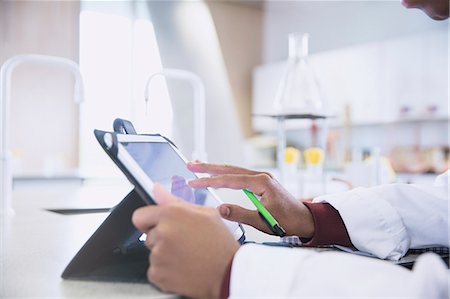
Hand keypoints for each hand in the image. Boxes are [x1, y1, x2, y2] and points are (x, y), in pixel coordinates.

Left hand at [132, 184, 238, 297]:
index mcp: (172, 214)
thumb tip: (157, 190)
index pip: (140, 216)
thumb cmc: (221, 244)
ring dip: (165, 255)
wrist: (229, 273)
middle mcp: (162, 233)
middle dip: (162, 239)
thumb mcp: (205, 214)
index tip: (157, 226)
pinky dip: (165, 271)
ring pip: (153, 253)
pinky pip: (155, 270)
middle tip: (184, 243)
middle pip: (149, 235)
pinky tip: (183, 268)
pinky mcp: (158, 274)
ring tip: (187, 256)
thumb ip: (175, 201)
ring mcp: (158, 255)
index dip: (149, 221)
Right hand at [187, 162, 314, 237]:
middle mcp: (261, 176)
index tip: (193, 182)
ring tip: (199, 166)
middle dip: (208, 167)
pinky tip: (218, 174)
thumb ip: (241, 214)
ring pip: (234, 170)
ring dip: (216, 168)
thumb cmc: (288, 221)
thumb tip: (220, 209)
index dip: (209, 181)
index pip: (229, 180)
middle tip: (190, 164)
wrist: (305, 219)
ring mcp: (262, 178)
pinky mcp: (262, 182)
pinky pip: (240, 174)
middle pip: (230, 169)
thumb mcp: (263, 221)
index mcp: (262, 182)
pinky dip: (226, 173)